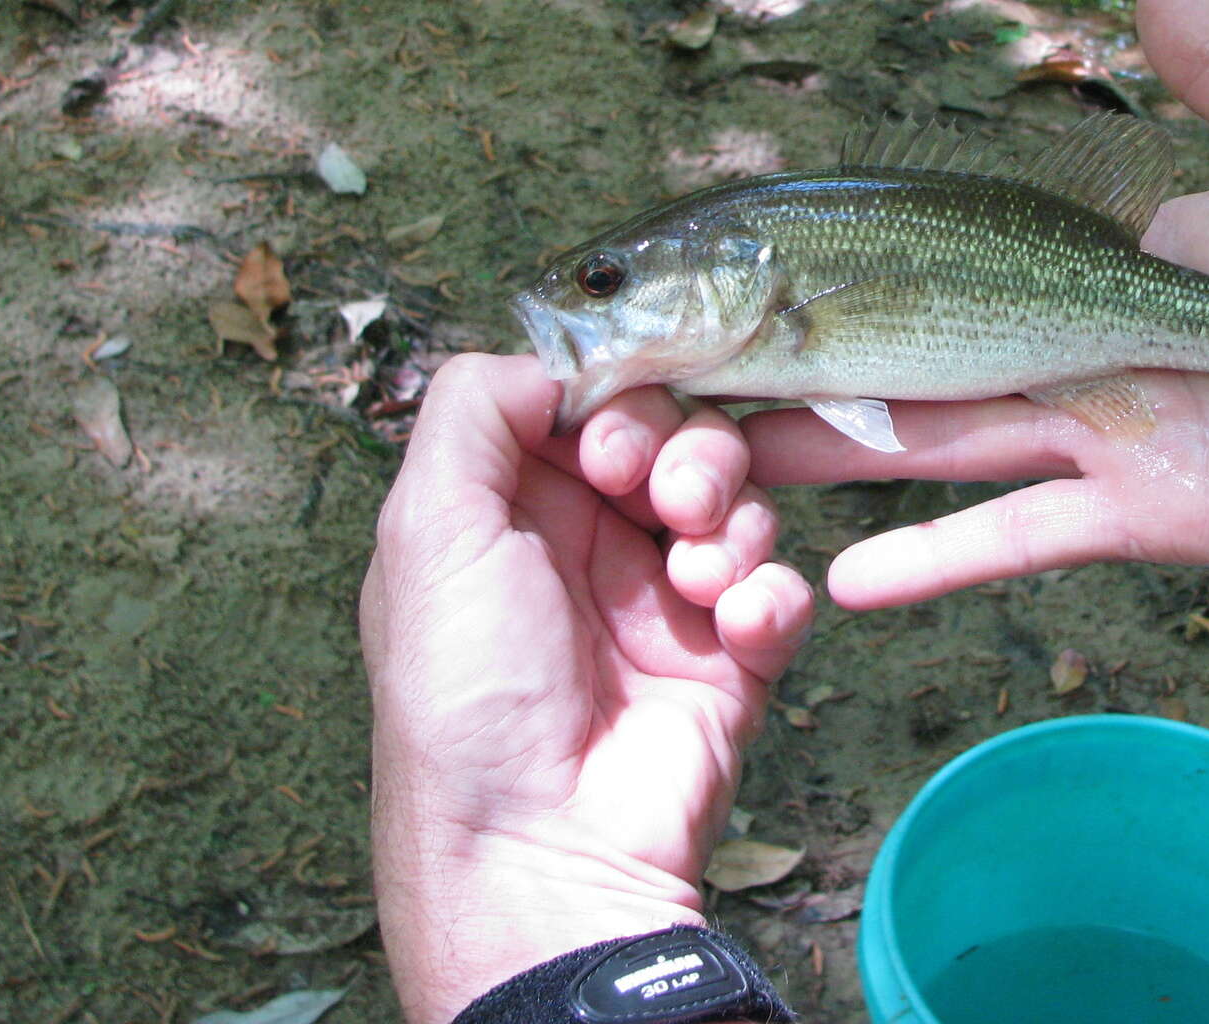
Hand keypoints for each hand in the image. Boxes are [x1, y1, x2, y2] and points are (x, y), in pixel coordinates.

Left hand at [361, 355, 812, 1023]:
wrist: (543, 848)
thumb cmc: (469, 692)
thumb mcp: (427, 531)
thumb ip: (473, 410)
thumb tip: (551, 359)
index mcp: (515, 508)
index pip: (594, 403)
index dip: (619, 402)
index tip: (610, 444)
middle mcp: (591, 542)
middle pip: (678, 436)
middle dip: (685, 453)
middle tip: (663, 502)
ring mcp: (667, 599)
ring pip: (738, 500)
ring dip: (730, 523)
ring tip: (697, 581)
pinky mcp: (733, 656)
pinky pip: (781, 588)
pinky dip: (769, 598)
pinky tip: (734, 629)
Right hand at [740, 0, 1208, 606]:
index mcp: (1089, 264)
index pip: (937, 261)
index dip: (834, 269)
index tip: (727, 264)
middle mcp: (1067, 350)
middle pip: (896, 360)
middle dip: (783, 372)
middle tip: (665, 377)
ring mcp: (1095, 435)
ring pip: (926, 447)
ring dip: (819, 462)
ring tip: (706, 471)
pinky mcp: (1135, 512)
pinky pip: (1012, 537)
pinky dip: (931, 563)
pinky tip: (838, 580)